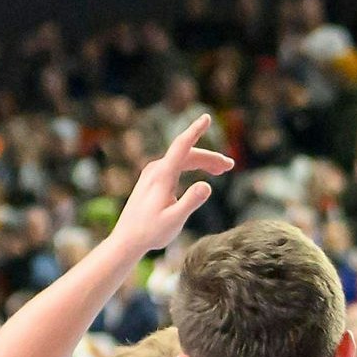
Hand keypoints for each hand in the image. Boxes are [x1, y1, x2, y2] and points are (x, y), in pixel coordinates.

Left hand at [110, 112, 232, 258]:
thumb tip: (207, 186)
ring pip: (182, 160)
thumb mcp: (174, 220)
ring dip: (202, 162)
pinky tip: (201, 174)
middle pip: (187, 154)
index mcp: (162, 175)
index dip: (195, 130)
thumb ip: (191, 202)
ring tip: (222, 171)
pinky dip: (191, 167)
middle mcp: (156, 170)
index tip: (206, 117)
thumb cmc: (150, 232)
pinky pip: (175, 166)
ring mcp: (152, 174)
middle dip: (210, 157)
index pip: (182, 146)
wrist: (127, 240)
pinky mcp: (151, 180)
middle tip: (230, 166)